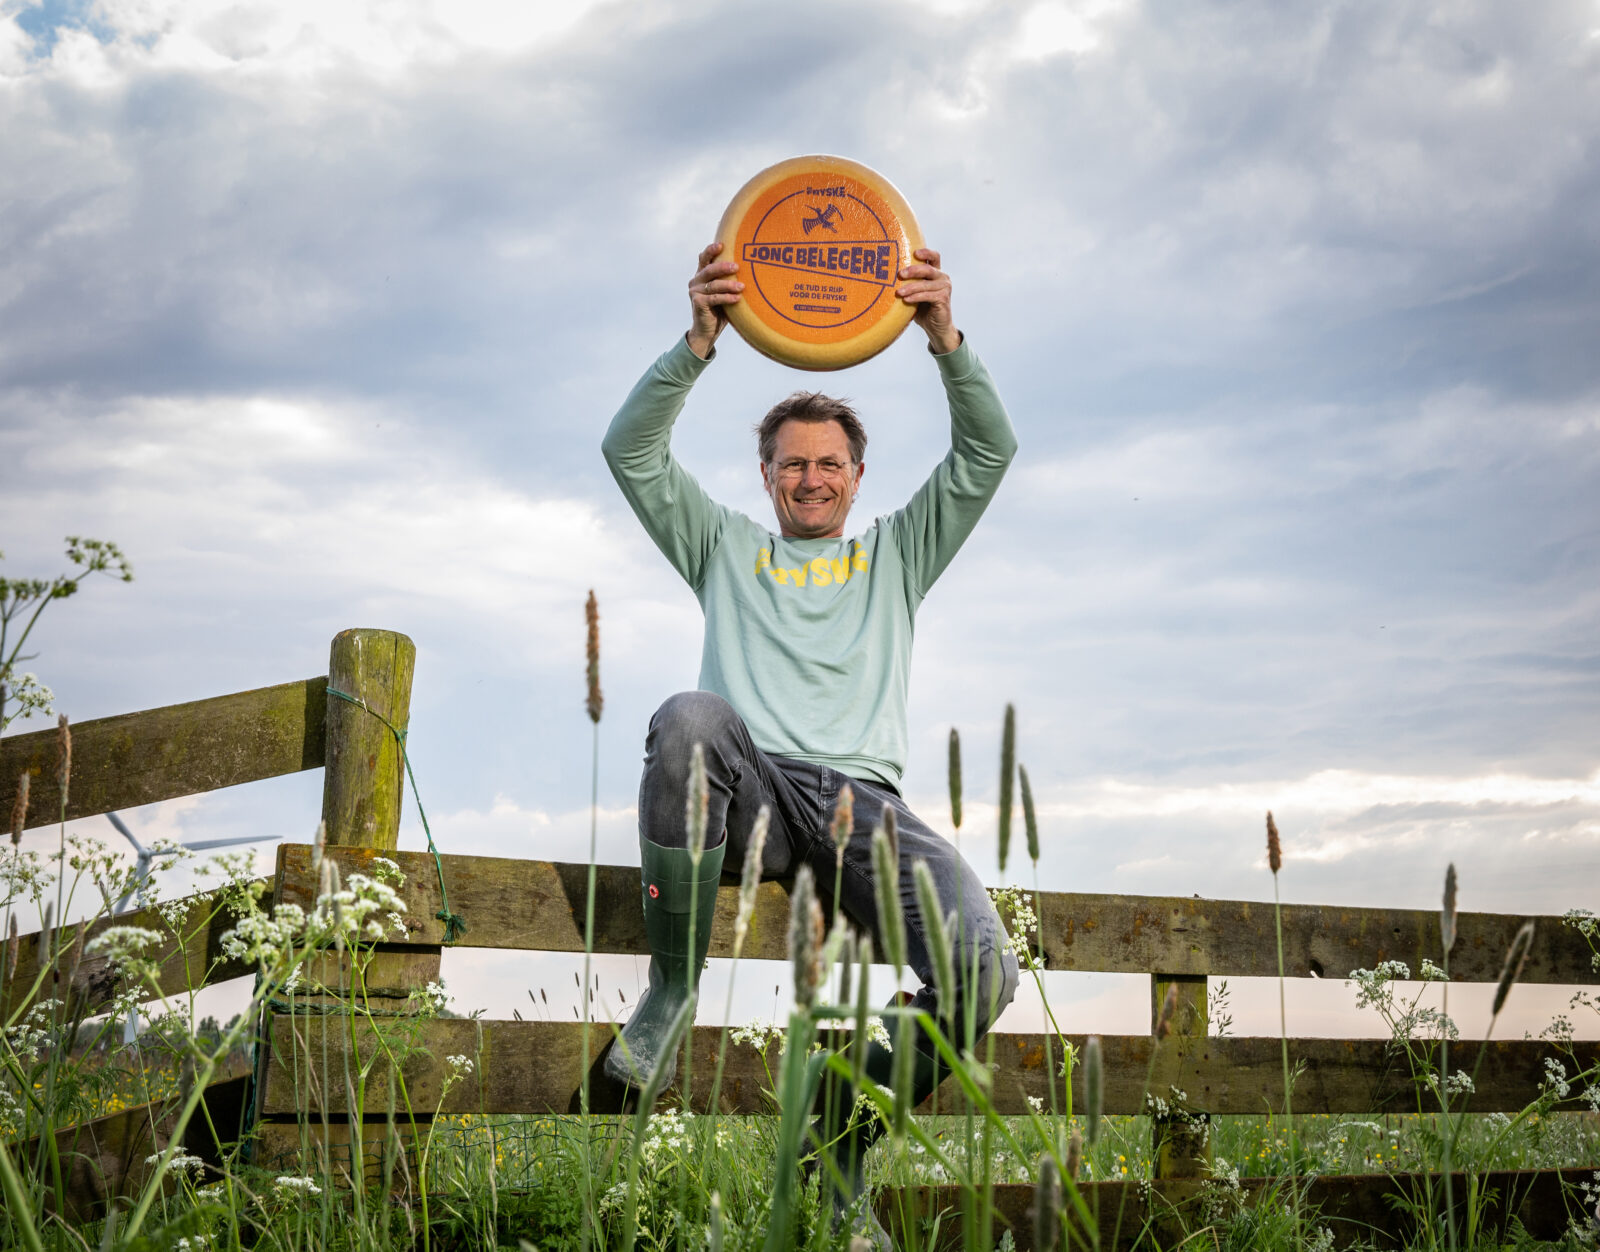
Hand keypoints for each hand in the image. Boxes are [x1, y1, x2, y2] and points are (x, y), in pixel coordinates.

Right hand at [686, 241, 742, 358]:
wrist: (708, 330)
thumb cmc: (720, 309)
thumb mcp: (724, 291)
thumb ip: (728, 279)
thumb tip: (750, 266)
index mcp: (701, 274)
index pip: (704, 258)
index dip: (711, 250)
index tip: (722, 245)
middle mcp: (695, 281)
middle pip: (709, 269)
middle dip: (722, 267)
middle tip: (736, 266)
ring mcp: (694, 292)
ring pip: (713, 285)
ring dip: (728, 285)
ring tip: (742, 286)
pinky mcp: (697, 303)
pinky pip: (714, 298)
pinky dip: (726, 298)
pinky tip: (737, 298)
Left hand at [896, 247, 960, 354]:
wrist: (936, 327)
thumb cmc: (922, 308)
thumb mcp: (914, 293)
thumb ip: (908, 283)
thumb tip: (885, 277)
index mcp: (936, 273)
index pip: (934, 257)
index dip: (926, 252)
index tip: (914, 252)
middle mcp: (942, 278)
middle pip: (928, 269)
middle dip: (913, 270)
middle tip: (899, 274)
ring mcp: (945, 288)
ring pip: (926, 284)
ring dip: (911, 287)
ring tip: (898, 293)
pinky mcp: (943, 299)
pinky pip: (928, 296)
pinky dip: (916, 297)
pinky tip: (906, 300)